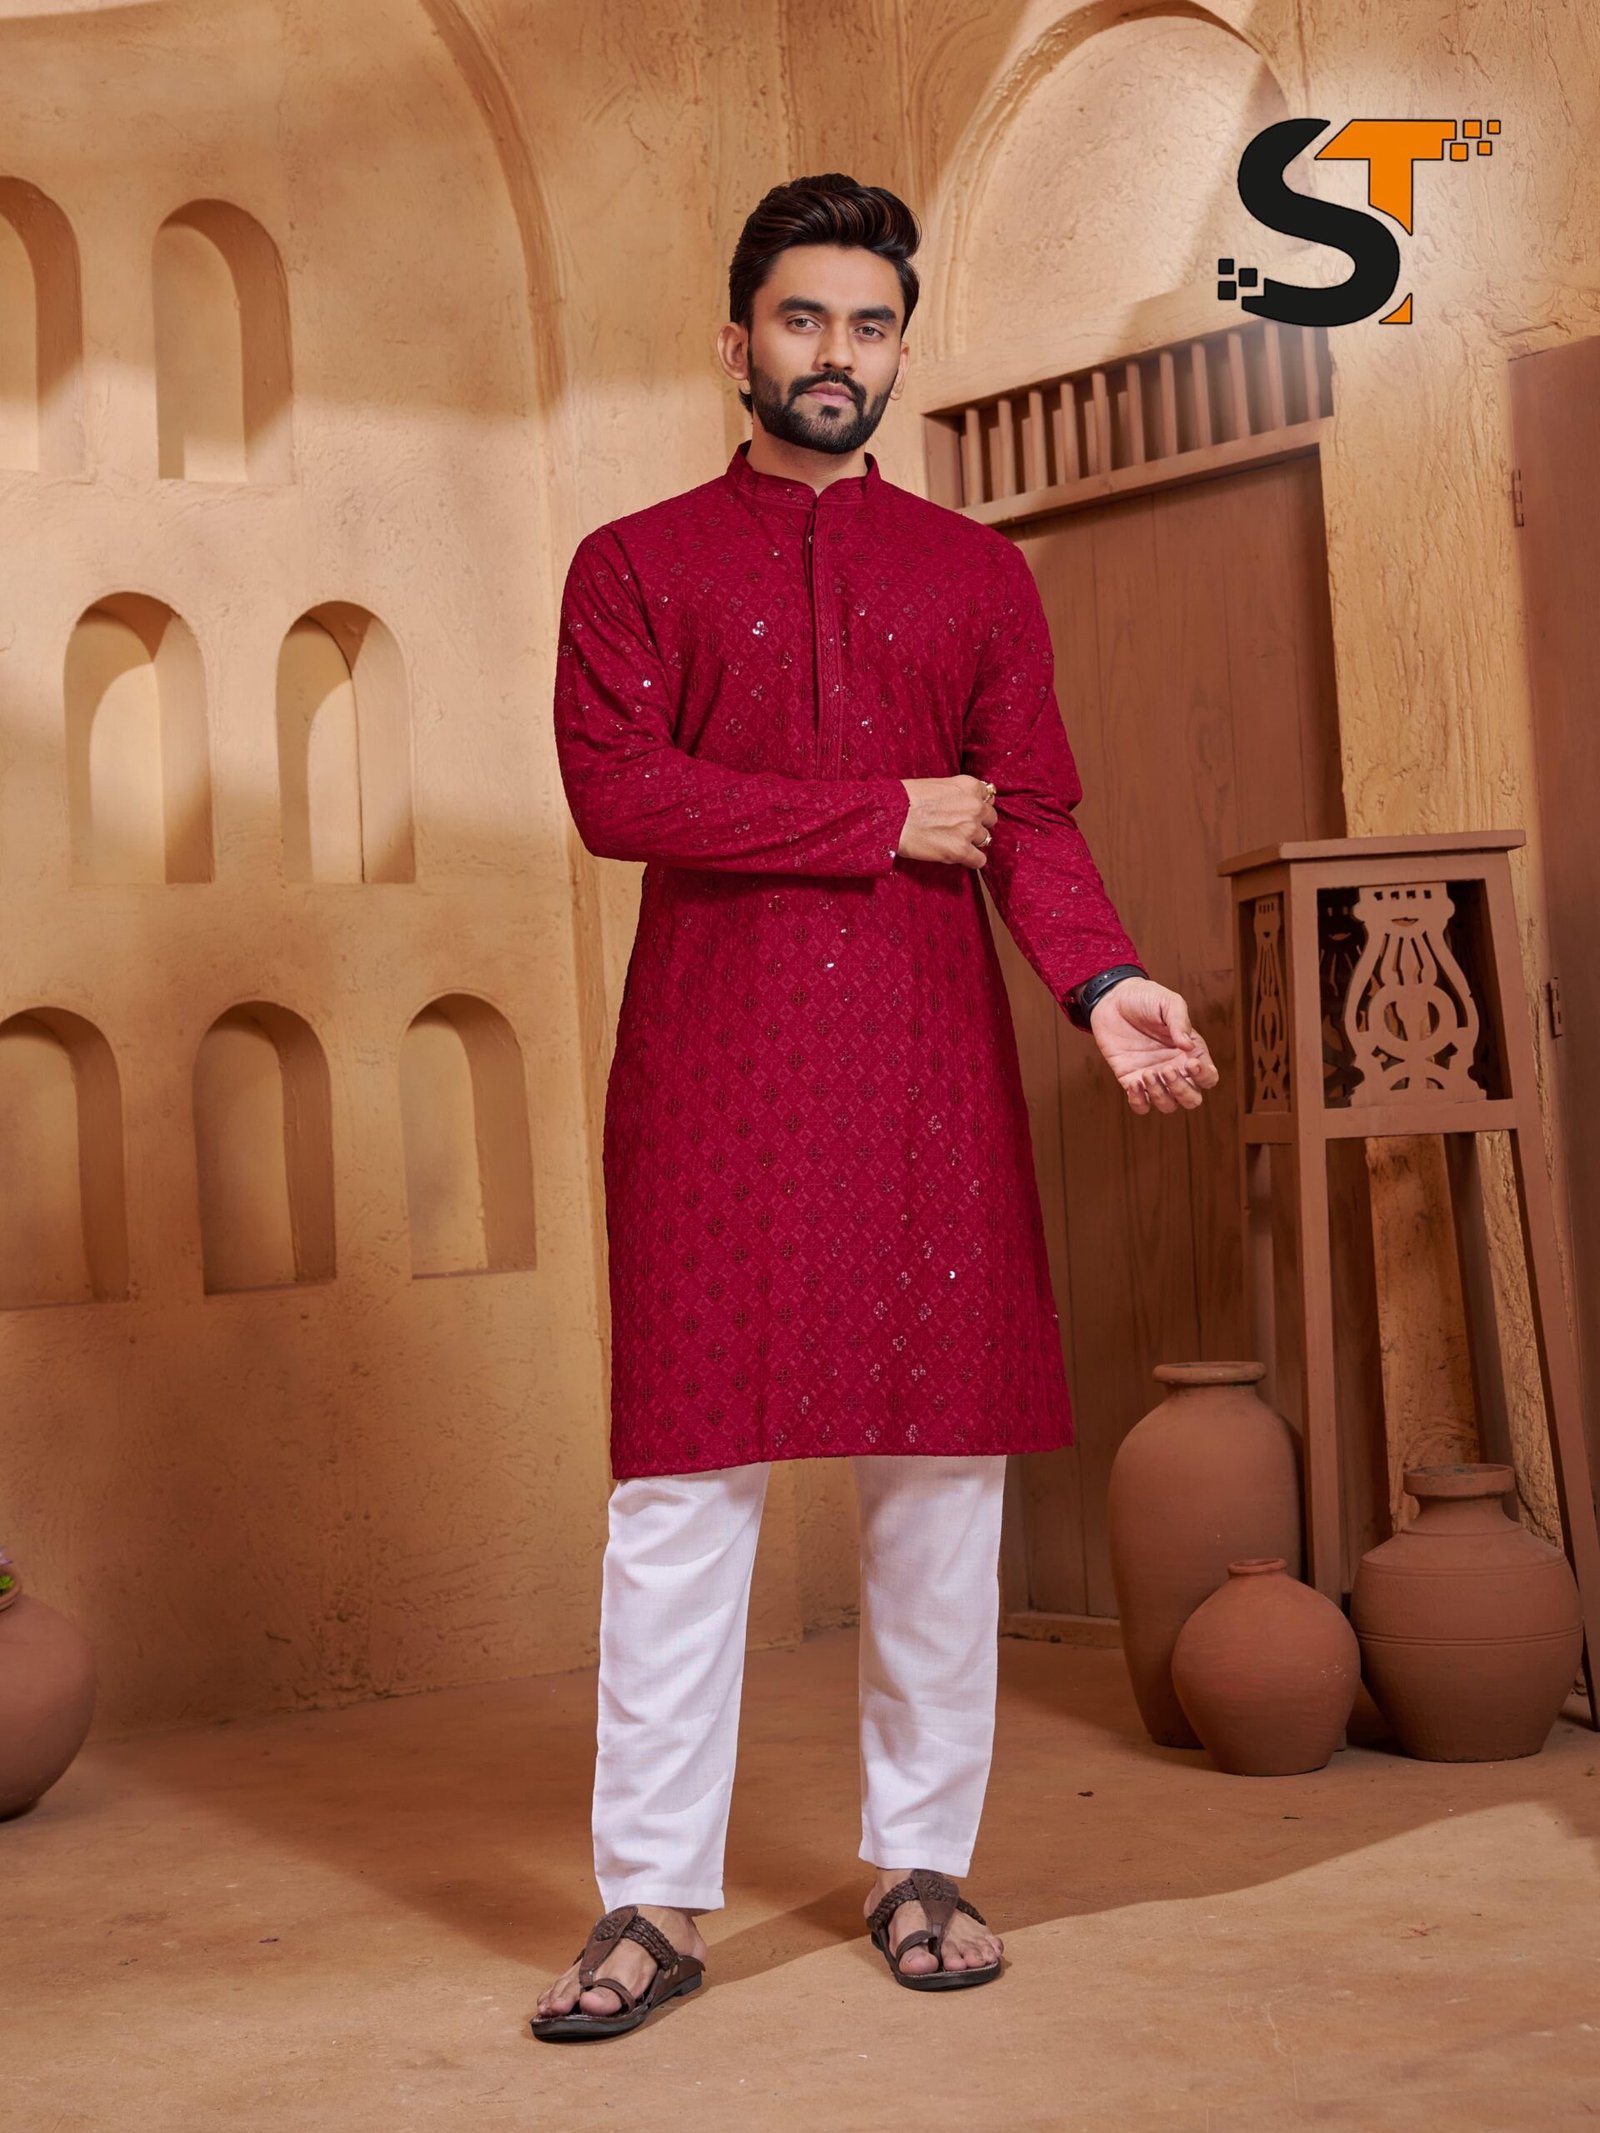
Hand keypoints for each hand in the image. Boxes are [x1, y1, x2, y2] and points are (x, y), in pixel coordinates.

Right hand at [897, 776, 997, 868]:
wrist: (890, 816)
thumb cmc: (904, 798)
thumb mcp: (937, 784)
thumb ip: (956, 793)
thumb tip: (961, 804)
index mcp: (969, 786)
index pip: (988, 797)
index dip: (977, 805)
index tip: (967, 811)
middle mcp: (975, 806)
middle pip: (990, 818)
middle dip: (978, 823)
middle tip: (960, 828)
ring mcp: (970, 829)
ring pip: (986, 839)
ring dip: (973, 842)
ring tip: (954, 842)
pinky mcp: (961, 850)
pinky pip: (979, 860)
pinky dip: (971, 861)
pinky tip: (959, 857)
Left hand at [1087, 978, 1218, 1113]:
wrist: (1112, 999)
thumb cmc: (1145, 998)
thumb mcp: (1168, 1002)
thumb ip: (1180, 1022)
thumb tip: (1188, 1046)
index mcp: (1191, 1052)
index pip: (1209, 1077)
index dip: (1204, 1076)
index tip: (1189, 1063)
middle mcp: (1175, 1068)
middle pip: (1192, 1099)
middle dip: (1182, 1091)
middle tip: (1166, 1070)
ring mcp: (1154, 1077)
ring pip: (1168, 1106)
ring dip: (1160, 1095)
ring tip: (1147, 1073)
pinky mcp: (1130, 1080)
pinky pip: (1141, 1105)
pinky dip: (1139, 1101)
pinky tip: (1134, 1082)